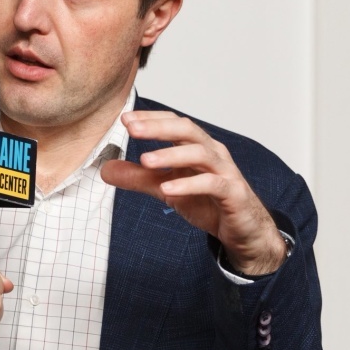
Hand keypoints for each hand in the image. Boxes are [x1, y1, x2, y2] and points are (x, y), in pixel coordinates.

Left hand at [100, 111, 286, 275]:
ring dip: (172, 155)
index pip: (174, 123)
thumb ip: (138, 178)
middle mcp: (212, 153)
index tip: (125, 119)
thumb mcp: (166, 188)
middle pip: (187, 129)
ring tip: (146, 160)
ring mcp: (225, 171)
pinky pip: (211, 184)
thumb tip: (105, 169)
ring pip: (200, 153)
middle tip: (132, 128)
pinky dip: (188, 185)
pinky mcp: (232, 193)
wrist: (243, 230)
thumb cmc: (208, 202)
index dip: (151, 118)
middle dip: (159, 127)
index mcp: (196, 146)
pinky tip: (167, 189)